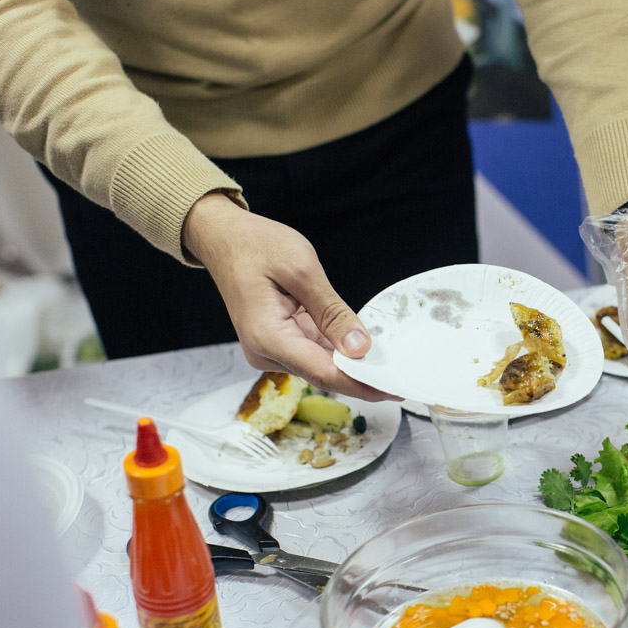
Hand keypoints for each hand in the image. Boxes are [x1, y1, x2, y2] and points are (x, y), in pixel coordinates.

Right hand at [181, 193, 398, 401]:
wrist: (223, 238)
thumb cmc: (255, 246)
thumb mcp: (302, 270)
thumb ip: (333, 312)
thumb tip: (360, 348)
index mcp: (268, 337)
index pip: (324, 373)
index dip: (363, 384)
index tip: (394, 388)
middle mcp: (266, 351)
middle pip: (325, 374)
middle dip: (364, 376)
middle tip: (404, 375)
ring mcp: (271, 349)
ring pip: (322, 365)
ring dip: (354, 364)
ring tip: (391, 361)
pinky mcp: (279, 342)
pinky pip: (314, 352)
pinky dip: (339, 350)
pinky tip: (364, 346)